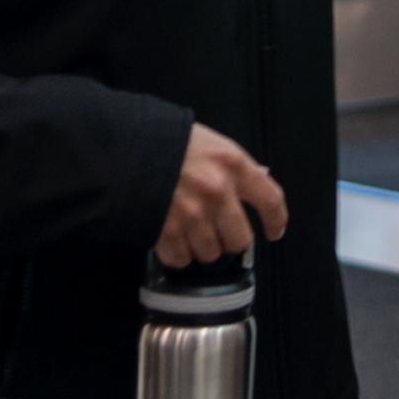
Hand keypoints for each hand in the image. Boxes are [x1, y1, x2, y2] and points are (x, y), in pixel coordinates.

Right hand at [154, 123, 285, 266]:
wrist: (122, 148)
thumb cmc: (164, 140)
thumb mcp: (209, 142)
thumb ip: (234, 164)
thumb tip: (260, 177)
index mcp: (232, 164)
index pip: (270, 199)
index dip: (276, 220)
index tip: (275, 230)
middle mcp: (216, 191)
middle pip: (240, 240)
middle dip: (231, 240)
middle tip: (221, 232)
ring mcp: (191, 214)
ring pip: (210, 253)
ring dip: (202, 248)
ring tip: (190, 231)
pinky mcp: (165, 231)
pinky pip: (180, 258)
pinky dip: (177, 254)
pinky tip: (172, 239)